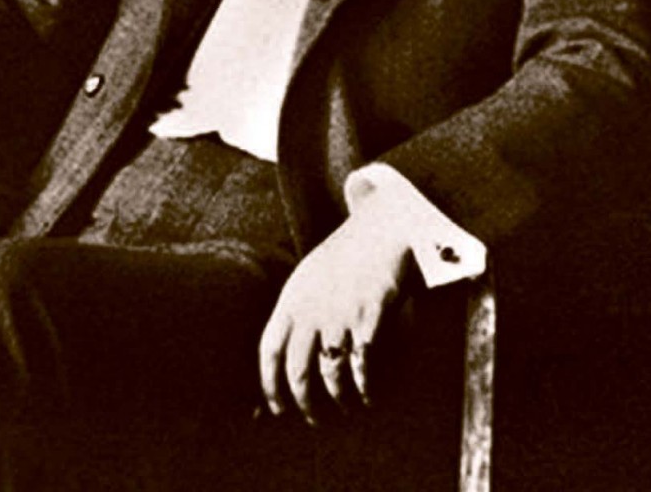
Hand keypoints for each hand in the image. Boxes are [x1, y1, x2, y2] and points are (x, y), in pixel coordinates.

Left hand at [257, 205, 411, 422]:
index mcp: (291, 298)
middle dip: (304, 404)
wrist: (381, 230)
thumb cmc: (343, 259)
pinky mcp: (368, 317)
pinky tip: (369, 396)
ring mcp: (339, 313)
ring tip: (347, 409)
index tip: (275, 408)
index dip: (269, 385)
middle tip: (315, 419)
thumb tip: (284, 358)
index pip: (269, 350)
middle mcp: (311, 309)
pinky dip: (366, 388)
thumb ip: (295, 314)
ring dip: (340, 400)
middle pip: (298, 372)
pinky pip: (362, 366)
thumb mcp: (308, 279)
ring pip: (331, 374)